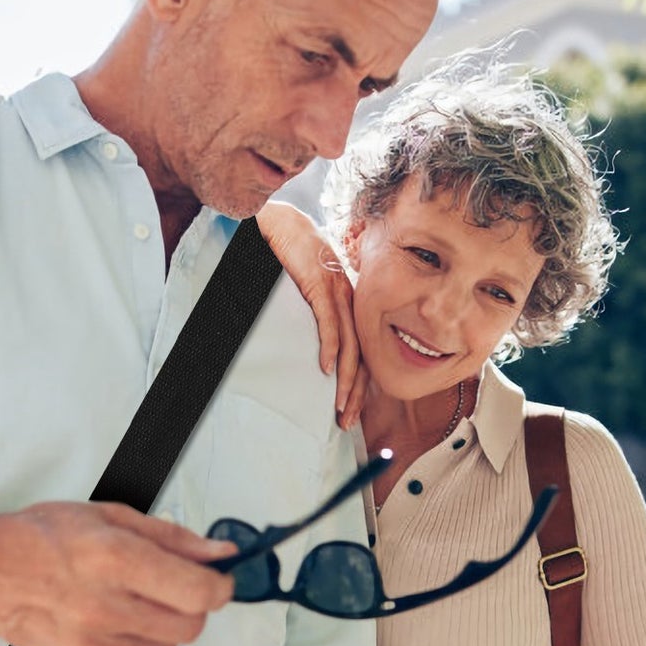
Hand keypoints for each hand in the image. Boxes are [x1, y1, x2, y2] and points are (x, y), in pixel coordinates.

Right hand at [0, 502, 235, 645]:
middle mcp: (104, 606)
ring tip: (126, 597)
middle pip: (190, 627)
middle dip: (193, 606)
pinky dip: (127, 638)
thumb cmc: (42, 537)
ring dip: (160, 623)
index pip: (199, 593)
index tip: (218, 579)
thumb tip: (220, 553)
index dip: (220, 586)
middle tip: (172, 586)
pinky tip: (99, 614)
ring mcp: (92, 643)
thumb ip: (172, 538)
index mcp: (114, 559)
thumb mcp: (110, 516)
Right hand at [257, 201, 368, 427]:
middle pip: (361, 355)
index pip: (361, 353)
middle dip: (355, 392)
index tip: (350, 410)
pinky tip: (326, 368)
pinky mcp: (320, 282)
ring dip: (345, 378)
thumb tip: (316, 352)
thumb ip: (318, 317)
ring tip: (338, 405)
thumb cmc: (294, 257)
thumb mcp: (311, 292)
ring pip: (348, 343)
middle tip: (347, 421)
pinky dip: (329, 345)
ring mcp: (336, 292)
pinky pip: (328, 320)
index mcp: (349, 306)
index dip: (358, 385)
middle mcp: (350, 301)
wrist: (284, 223)